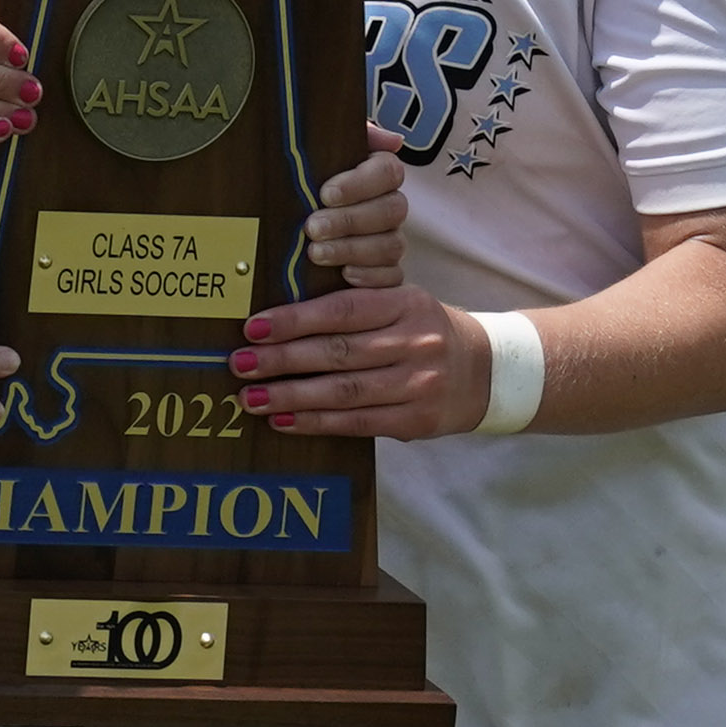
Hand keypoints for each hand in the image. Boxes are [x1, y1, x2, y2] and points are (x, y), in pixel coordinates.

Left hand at [228, 287, 489, 439]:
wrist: (485, 371)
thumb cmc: (423, 332)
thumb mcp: (401, 305)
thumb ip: (354, 309)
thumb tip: (279, 322)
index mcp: (406, 303)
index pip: (343, 311)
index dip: (295, 320)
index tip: (254, 327)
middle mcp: (415, 342)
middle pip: (338, 353)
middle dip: (282, 359)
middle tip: (240, 363)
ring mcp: (419, 384)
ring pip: (344, 392)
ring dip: (291, 396)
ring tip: (252, 398)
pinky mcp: (417, 419)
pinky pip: (357, 422)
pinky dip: (316, 422)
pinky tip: (284, 420)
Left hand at [295, 126, 410, 286]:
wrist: (268, 224)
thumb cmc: (296, 183)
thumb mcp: (314, 151)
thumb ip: (354, 135)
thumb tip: (394, 141)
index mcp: (376, 174)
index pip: (389, 172)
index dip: (360, 183)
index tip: (325, 193)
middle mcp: (388, 207)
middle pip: (393, 210)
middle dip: (350, 220)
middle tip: (313, 227)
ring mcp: (389, 241)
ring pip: (392, 245)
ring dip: (353, 249)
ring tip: (315, 253)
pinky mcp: (383, 273)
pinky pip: (393, 278)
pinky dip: (370, 277)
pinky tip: (344, 274)